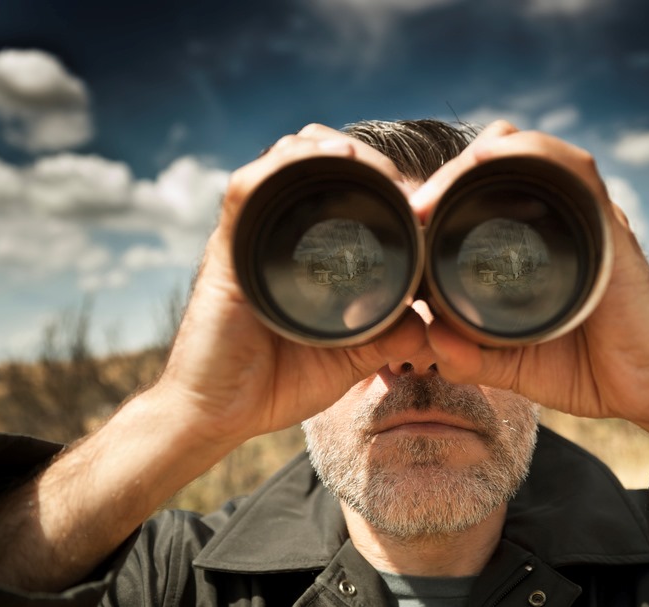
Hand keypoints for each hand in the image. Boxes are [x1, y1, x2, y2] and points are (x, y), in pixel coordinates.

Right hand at [152, 124, 425, 450]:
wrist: (217, 415)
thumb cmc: (274, 385)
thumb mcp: (349, 358)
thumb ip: (389, 338)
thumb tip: (431, 322)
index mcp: (303, 254)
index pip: (337, 191)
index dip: (378, 180)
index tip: (418, 195)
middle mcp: (274, 236)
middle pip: (312, 162)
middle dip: (359, 158)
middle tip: (398, 181)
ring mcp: (248, 238)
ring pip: (284, 161)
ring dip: (325, 148)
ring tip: (365, 160)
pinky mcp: (226, 250)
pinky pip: (246, 189)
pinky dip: (282, 165)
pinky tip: (327, 159)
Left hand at [414, 122, 648, 521]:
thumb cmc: (592, 371)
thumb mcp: (515, 365)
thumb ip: (470, 356)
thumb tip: (425, 338)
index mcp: (534, 244)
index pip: (481, 193)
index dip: (437, 195)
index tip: (402, 225)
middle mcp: (559, 221)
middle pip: (495, 163)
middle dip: (446, 178)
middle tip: (413, 213)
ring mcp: (585, 218)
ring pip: (527, 153)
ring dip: (475, 160)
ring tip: (435, 198)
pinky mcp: (610, 226)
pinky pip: (574, 169)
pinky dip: (532, 153)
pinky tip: (488, 161)